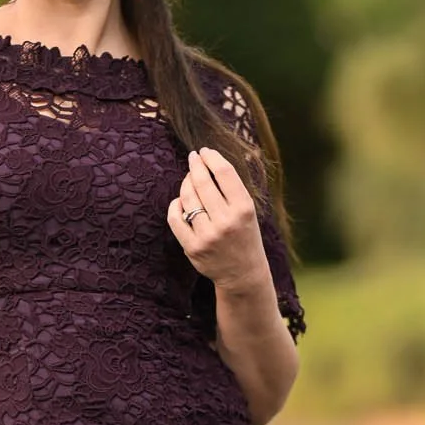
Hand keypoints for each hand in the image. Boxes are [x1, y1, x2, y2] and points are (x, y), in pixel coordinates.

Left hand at [167, 149, 266, 290]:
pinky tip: (180, 201)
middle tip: (193, 158)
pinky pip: (175, 218)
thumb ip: (234, 188)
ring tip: (189, 178)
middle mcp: (226, 221)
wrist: (243, 273)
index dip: (212, 157)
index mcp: (244, 209)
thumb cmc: (245, 236)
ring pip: (187, 198)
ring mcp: (208, 235)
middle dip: (195, 165)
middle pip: (202, 182)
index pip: (224, 173)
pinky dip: (175, 205)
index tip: (205, 151)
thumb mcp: (249, 211)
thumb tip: (215, 158)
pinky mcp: (192, 247)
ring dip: (186, 183)